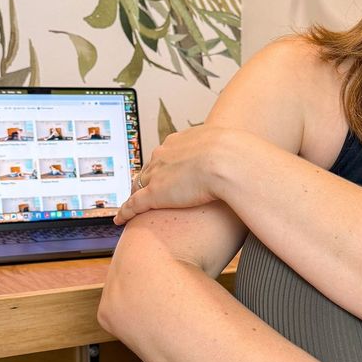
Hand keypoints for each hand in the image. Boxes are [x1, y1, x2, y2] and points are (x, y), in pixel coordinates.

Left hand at [115, 126, 237, 223]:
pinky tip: (120, 220)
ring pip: (137, 186)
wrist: (226, 160)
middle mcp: (163, 155)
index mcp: (180, 141)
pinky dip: (125, 212)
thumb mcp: (230, 148)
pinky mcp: (153, 194)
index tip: (168, 174)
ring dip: (135, 195)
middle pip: (148, 169)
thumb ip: (228, 154)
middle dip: (147, 180)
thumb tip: (241, 158)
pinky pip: (133, 204)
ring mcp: (156, 174)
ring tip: (132, 207)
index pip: (165, 154)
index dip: (165, 166)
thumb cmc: (235, 154)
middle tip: (147, 191)